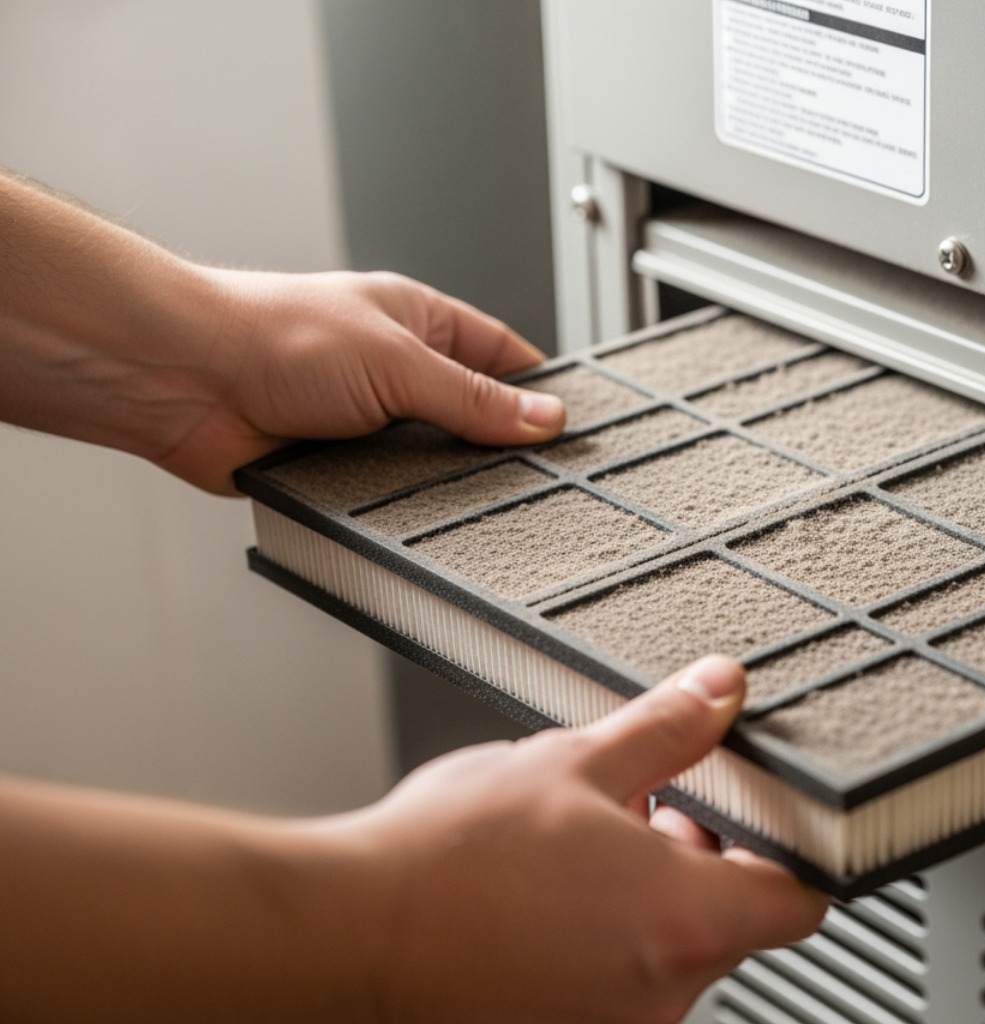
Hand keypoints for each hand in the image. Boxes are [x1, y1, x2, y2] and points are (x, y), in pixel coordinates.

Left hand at [158, 268, 564, 492]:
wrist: (182, 378)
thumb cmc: (271, 333)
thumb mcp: (399, 361)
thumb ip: (474, 398)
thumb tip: (543, 417)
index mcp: (419, 322)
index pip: (502, 357)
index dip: (539, 391)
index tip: (571, 428)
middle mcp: (393, 371)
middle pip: (470, 417)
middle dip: (494, 446)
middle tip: (531, 477)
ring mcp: (365, 422)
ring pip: (430, 464)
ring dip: (441, 482)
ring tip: (471, 501)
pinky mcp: (334, 469)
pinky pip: (386, 497)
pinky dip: (398, 508)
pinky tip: (412, 516)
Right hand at [328, 655, 827, 1023]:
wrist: (343, 938)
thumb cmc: (449, 861)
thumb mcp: (575, 762)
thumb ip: (667, 729)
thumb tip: (719, 691)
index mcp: (688, 922)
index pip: (801, 899)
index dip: (790, 849)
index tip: (757, 815)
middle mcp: (663, 997)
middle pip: (728, 921)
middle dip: (696, 857)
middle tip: (641, 807)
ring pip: (666, 952)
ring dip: (643, 898)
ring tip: (576, 847)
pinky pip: (613, 985)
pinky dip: (598, 940)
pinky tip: (542, 897)